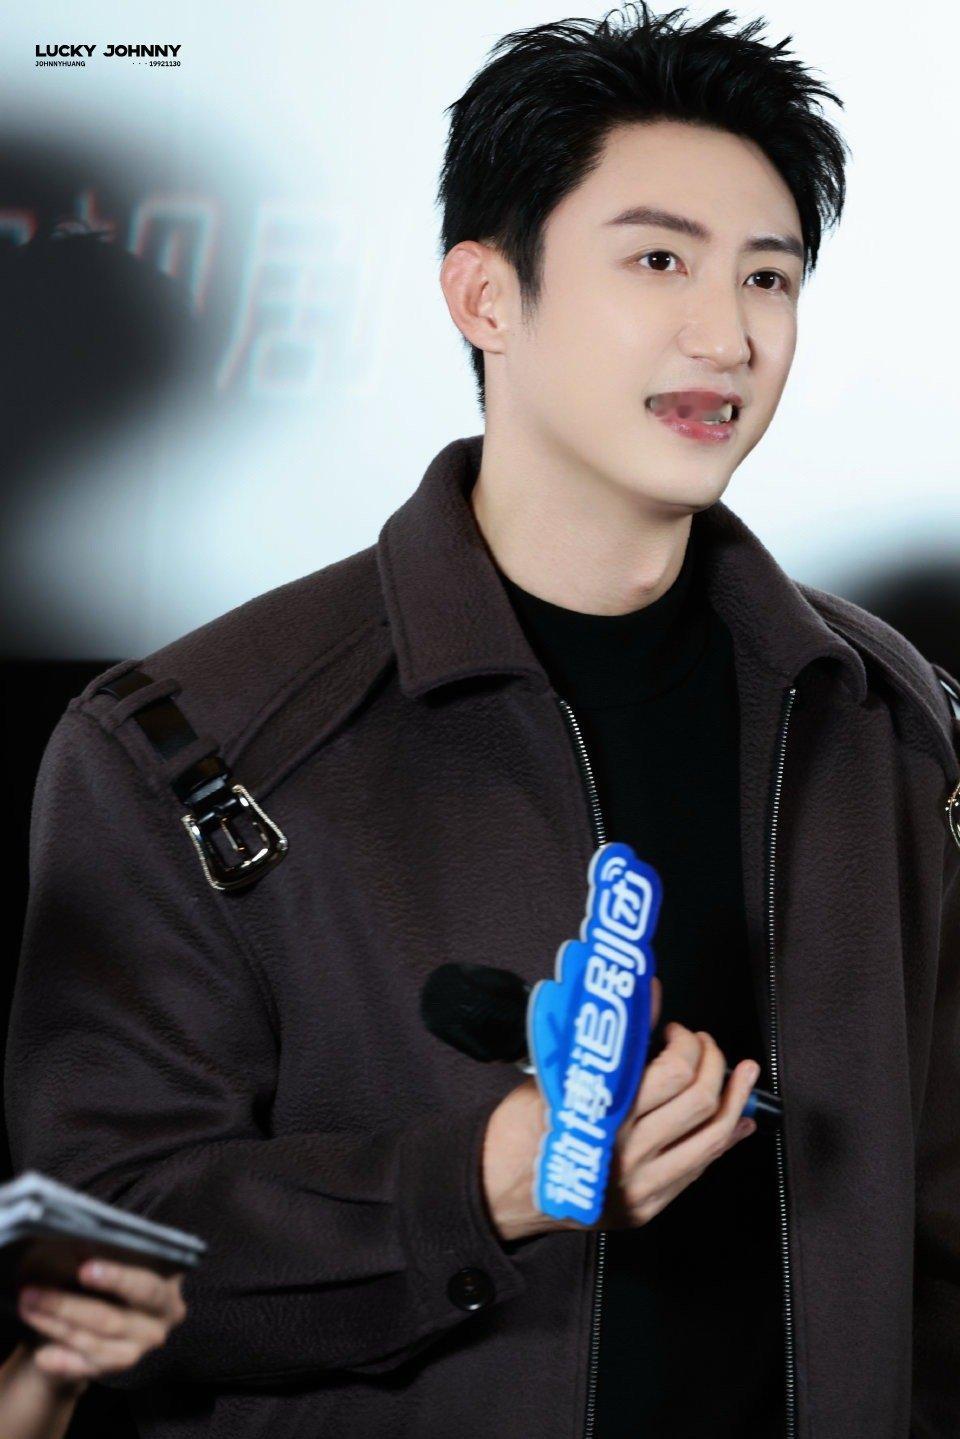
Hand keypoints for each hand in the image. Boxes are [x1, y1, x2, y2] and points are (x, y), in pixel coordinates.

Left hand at [17, 1259, 187, 1383]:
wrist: (116, 1317)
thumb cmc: (120, 1278)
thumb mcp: (127, 1262)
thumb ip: (115, 1256)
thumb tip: (81, 1246)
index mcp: (167, 1290)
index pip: (145, 1286)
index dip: (116, 1278)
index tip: (84, 1269)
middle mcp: (160, 1323)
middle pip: (113, 1319)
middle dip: (69, 1305)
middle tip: (33, 1292)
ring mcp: (141, 1350)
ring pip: (96, 1343)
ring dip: (57, 1327)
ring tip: (29, 1310)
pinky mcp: (120, 1369)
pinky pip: (89, 1368)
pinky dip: (65, 1361)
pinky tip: (43, 1355)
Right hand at [482, 978, 759, 1240]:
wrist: (500, 1190)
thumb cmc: (522, 1129)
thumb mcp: (560, 1073)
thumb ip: (611, 1041)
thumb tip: (647, 995)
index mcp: (604, 1115)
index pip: (673, 1072)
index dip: (685, 1042)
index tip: (675, 1030)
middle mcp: (628, 1153)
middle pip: (701, 1101)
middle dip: (712, 1061)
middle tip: (702, 1045)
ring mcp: (643, 1186)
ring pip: (713, 1138)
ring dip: (736, 1099)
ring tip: (743, 1074)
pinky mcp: (649, 1206)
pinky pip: (700, 1169)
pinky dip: (725, 1139)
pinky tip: (736, 1120)